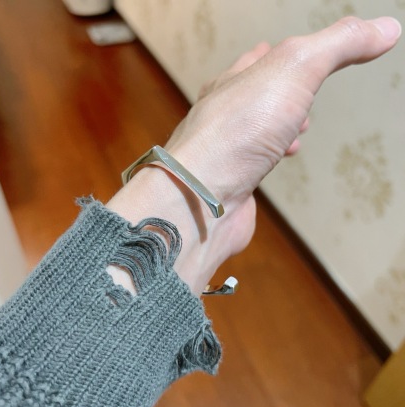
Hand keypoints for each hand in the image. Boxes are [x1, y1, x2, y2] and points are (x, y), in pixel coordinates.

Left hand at [107, 17, 400, 294]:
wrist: (202, 199)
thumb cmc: (236, 135)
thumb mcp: (294, 70)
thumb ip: (338, 46)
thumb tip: (384, 28)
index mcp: (232, 83)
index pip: (258, 60)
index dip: (282, 55)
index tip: (300, 56)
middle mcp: (223, 116)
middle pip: (254, 97)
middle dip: (282, 94)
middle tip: (299, 98)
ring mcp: (225, 152)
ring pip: (253, 132)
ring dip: (276, 127)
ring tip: (294, 130)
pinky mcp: (231, 184)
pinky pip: (251, 164)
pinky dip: (270, 158)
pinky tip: (278, 162)